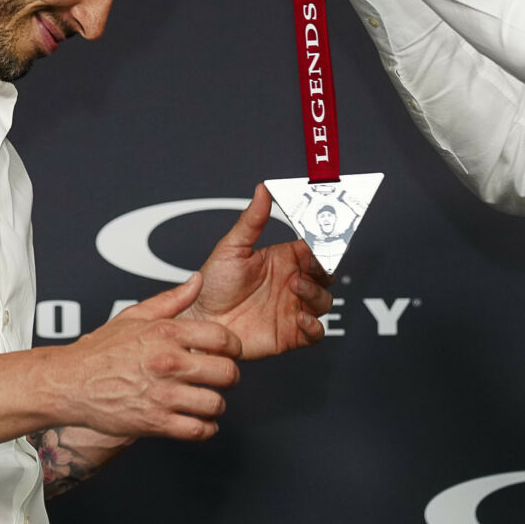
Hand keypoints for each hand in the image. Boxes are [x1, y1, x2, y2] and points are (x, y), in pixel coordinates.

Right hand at [51, 273, 241, 440]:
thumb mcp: (134, 316)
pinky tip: (199, 420)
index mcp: (166, 334)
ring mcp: (162, 395)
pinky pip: (198, 430)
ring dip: (217, 405)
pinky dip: (205, 428)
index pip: (223, 339)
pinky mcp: (155, 423)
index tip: (229, 353)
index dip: (234, 347)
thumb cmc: (100, 351)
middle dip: (230, 377)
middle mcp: (168, 363)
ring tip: (208, 401)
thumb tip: (198, 281)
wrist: (69, 382)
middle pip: (227, 373)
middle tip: (222, 378)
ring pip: (216, 405)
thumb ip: (172, 300)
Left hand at [184, 185, 335, 359]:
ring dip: (316, 294)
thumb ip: (252, 220)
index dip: (320, 246)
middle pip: (325, 275)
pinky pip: (315, 332)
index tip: (321, 241)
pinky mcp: (289, 335)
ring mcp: (292, 309)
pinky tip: (300, 318)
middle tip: (308, 268)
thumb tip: (263, 188)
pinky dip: (315, 326)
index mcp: (283, 260)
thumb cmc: (212, 284)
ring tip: (296, 288)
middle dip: (323, 270)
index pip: (313, 249)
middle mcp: (291, 284)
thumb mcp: (231, 248)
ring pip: (324, 301)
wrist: (199, 321)